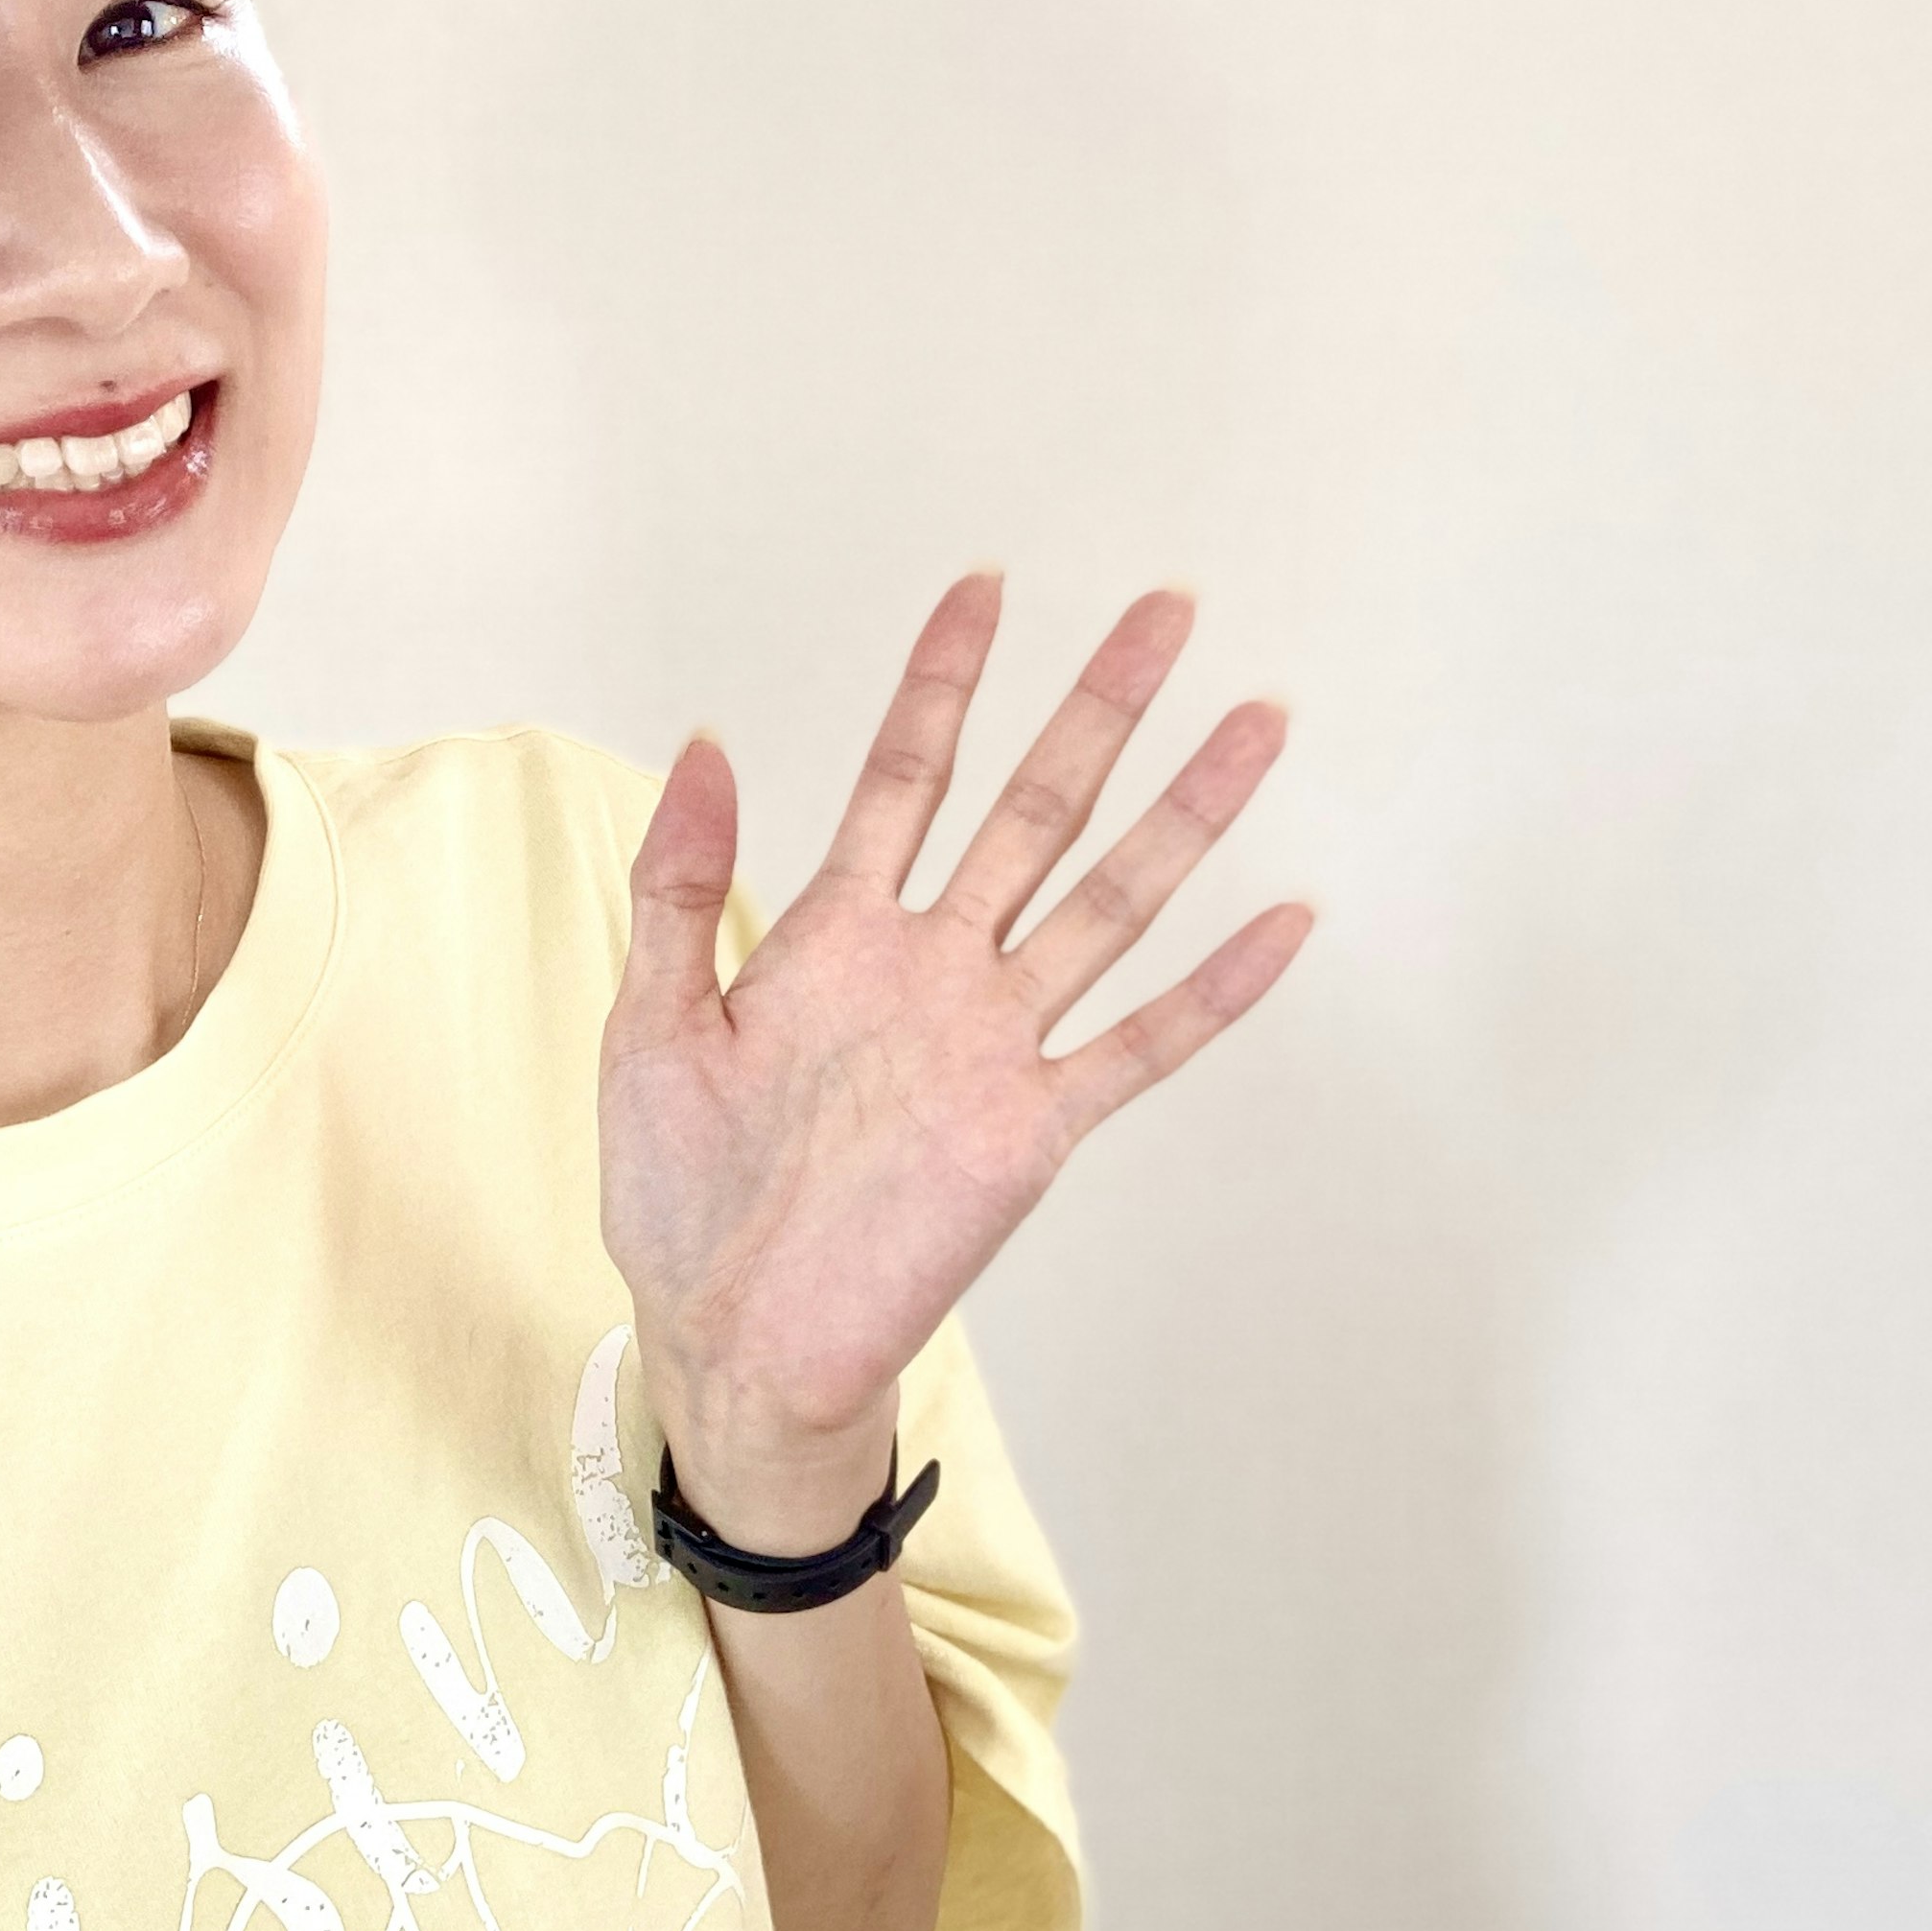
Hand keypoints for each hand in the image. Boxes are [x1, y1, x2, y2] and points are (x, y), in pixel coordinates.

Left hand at [600, 570, 1310, 1549]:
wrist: (731, 1343)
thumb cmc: (681, 1197)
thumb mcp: (648, 1024)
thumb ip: (680, 886)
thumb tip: (703, 740)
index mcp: (835, 936)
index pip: (905, 778)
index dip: (943, 684)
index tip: (986, 587)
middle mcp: (932, 970)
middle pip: (1034, 808)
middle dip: (1099, 708)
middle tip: (1168, 607)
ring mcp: (992, 1044)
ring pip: (1107, 901)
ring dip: (1183, 815)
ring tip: (1254, 723)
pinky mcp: (1031, 1130)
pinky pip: (1138, 1046)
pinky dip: (1212, 990)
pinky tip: (1283, 922)